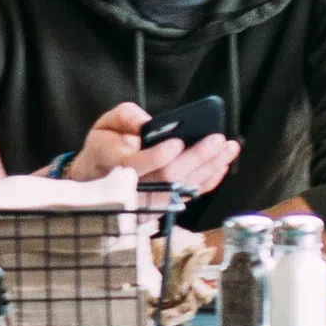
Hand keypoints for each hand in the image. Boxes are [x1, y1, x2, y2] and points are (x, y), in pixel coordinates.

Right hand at [71, 101, 241, 194]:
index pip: (134, 165)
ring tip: (229, 149)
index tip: (177, 142)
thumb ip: (125, 117)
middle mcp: (131, 188)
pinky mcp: (162, 207)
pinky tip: (222, 165)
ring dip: (209, 169)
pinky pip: (187, 197)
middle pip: (166, 178)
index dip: (156, 156)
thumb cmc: (104, 148)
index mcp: (112, 164)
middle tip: (218, 140)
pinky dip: (208, 182)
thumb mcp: (104, 125)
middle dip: (196, 158)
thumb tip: (147, 123)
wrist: (97, 180)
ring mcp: (148, 202)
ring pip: (181, 189)